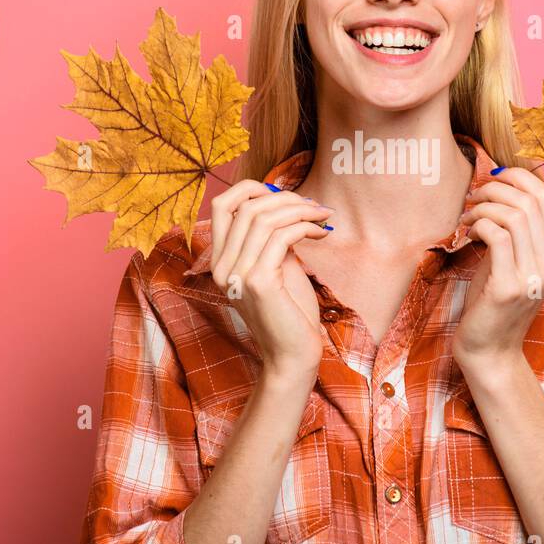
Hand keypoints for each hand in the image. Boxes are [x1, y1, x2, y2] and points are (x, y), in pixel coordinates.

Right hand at [209, 181, 333, 384]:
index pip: (221, 205)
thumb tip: (287, 204)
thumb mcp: (277, 267)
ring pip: (264, 218)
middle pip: (245, 206)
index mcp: (220, 261)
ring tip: (323, 216)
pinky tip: (321, 234)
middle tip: (314, 205)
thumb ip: (272, 238)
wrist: (293, 355)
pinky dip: (305, 227)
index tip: (284, 193)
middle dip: (284, 197)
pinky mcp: (257, 282)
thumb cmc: (290, 312)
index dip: (251, 188)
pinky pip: (282, 236)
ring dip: (300, 210)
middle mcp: (221, 266)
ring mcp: (236, 274)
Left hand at [454, 167, 543, 367]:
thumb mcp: (513, 261)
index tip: (493, 176)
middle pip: (531, 200)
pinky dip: (479, 224)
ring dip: (484, 206)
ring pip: (515, 215)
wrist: (490, 350)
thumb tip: (504, 183)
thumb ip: (517, 230)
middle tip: (474, 196)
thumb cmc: (494, 302)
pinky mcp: (508, 287)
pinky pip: (497, 235)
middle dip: (496, 188)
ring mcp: (533, 276)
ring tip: (468, 216)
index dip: (519, 176)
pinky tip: (468, 233)